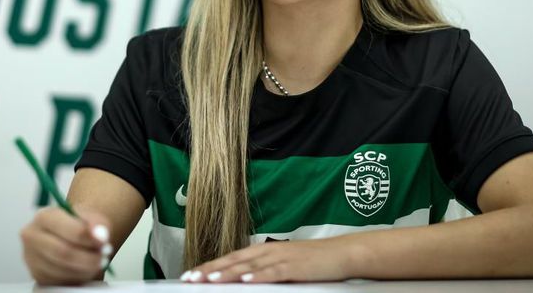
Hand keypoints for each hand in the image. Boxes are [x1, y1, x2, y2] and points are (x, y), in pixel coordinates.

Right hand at [19, 206, 112, 284]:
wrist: (66, 235)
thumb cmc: (77, 225)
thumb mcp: (90, 217)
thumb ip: (97, 223)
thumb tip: (100, 235)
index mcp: (44, 216)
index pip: (69, 230)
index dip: (90, 239)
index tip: (104, 242)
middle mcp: (32, 236)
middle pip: (63, 252)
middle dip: (88, 258)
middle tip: (103, 257)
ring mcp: (31, 257)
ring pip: (62, 269)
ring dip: (84, 269)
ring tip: (95, 262)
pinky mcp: (36, 275)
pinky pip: (59, 281)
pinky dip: (76, 277)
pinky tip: (82, 269)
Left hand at [180, 238, 350, 283]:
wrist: (342, 253)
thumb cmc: (313, 262)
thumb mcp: (283, 266)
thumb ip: (263, 272)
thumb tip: (242, 281)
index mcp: (264, 251)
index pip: (231, 259)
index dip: (210, 266)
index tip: (191, 274)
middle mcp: (268, 251)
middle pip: (234, 261)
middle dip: (210, 269)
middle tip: (190, 278)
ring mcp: (281, 258)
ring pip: (249, 265)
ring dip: (228, 272)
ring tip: (209, 279)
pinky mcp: (295, 266)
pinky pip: (273, 272)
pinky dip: (258, 275)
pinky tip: (246, 280)